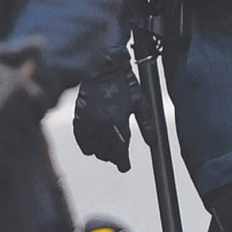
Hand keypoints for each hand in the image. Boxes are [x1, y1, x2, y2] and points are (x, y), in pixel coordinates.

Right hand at [73, 49, 143, 171]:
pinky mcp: (78, 115)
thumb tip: (153, 142)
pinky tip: (91, 147)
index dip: (122, 163)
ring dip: (100, 152)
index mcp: (117, 121)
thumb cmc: (125, 82)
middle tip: (118, 157)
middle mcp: (101, 123)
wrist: (103, 65)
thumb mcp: (140, 102)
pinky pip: (80, 137)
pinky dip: (86, 144)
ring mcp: (88, 120)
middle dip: (113, 157)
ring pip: (92, 148)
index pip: (119, 151)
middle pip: (105, 152)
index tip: (125, 167)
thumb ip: (147, 123)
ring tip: (106, 152)